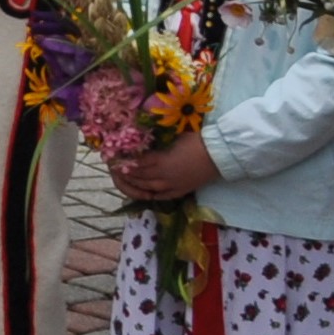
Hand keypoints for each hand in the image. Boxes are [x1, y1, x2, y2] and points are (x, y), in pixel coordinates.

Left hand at [107, 131, 222, 201]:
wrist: (219, 155)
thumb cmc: (197, 141)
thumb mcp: (173, 138)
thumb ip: (158, 144)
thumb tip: (145, 140)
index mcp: (160, 160)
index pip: (136, 163)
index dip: (124, 162)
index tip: (114, 158)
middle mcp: (163, 175)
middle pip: (139, 176)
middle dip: (125, 173)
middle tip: (115, 170)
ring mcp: (172, 185)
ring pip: (148, 187)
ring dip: (135, 184)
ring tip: (126, 180)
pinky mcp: (182, 190)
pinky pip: (162, 196)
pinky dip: (151, 195)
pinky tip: (145, 193)